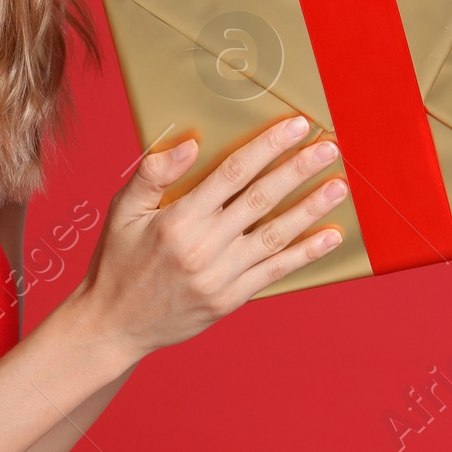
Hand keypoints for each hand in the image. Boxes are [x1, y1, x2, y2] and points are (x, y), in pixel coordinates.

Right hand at [80, 118, 347, 357]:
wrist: (114, 325)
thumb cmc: (117, 262)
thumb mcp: (122, 211)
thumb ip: (153, 174)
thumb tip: (191, 145)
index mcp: (178, 219)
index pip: (232, 173)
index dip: (267, 147)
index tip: (294, 127)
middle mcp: (203, 246)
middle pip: (261, 199)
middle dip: (298, 170)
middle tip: (329, 147)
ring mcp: (220, 275)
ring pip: (276, 235)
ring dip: (311, 209)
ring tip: (338, 186)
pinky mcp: (230, 299)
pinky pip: (274, 272)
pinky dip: (304, 254)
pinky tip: (328, 237)